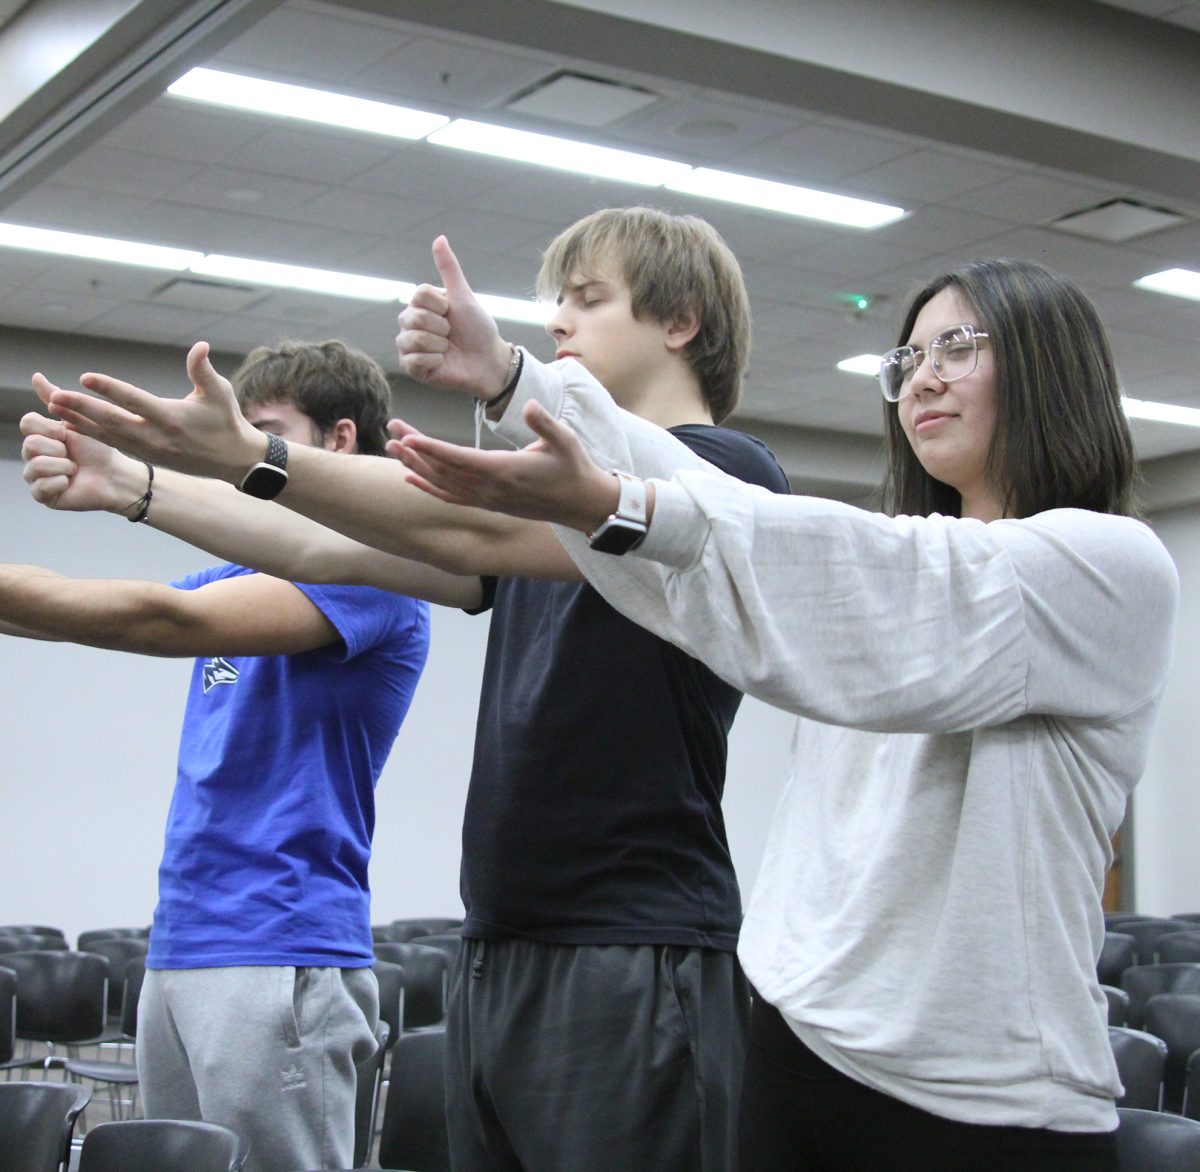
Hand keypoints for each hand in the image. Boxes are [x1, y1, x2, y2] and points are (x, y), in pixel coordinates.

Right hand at [20, 399, 146, 512]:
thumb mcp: (77, 420)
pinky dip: (61, 483)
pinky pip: (41, 487)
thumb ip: (55, 398)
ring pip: (35, 465)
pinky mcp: (42, 496)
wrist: (116, 475)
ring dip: (63, 466)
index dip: (51, 428)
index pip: (27, 423)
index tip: (67, 434)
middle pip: (30, 444)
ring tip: (75, 469)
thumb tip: (36, 376)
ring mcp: (34, 476)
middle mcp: (31, 455)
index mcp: (38, 435)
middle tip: (73, 455)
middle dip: (59, 449)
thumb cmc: (99, 449)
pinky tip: (71, 482)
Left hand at [36, 341, 264, 480]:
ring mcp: (148, 449)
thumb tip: (200, 346)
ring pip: (106, 433)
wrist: (233, 460)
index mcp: (172, 418)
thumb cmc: (226, 421)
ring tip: (53, 406)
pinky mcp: (146, 455)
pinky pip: (112, 442)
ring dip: (79, 420)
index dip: (110, 389)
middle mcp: (156, 436)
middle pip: (112, 420)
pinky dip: (90, 432)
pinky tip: (71, 423)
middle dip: (81, 408)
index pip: (135, 401)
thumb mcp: (221, 393)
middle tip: (55, 395)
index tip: (86, 377)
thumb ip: (203, 370)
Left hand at [386, 400, 621, 532]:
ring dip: (416, 465)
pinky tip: (410, 477)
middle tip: (391, 427)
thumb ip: (544, 423)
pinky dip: (429, 487)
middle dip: (414, 449)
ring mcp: (487, 499)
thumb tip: (530, 405)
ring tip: (391, 448)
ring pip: (443, 483)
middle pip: (443, 469)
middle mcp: (490, 489)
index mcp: (505, 471)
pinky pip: (451, 497)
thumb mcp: (565, 440)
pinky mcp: (489, 504)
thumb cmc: (573, 467)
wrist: (581, 504)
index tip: (407, 437)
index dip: (431, 448)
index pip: (459, 458)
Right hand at [397, 236, 514, 398]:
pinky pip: (414, 360)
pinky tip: (442, 362)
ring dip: (439, 345)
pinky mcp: (411, 367)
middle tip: (451, 334)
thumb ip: (449, 269)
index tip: (452, 313)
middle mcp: (409, 323)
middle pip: (415, 317)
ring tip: (447, 348)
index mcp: (419, 304)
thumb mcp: (464, 296)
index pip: (419, 295)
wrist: (487, 360)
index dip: (442, 305)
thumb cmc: (477, 329)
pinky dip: (435, 361)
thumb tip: (440, 238)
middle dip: (442, 327)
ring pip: (414, 339)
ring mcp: (408, 346)